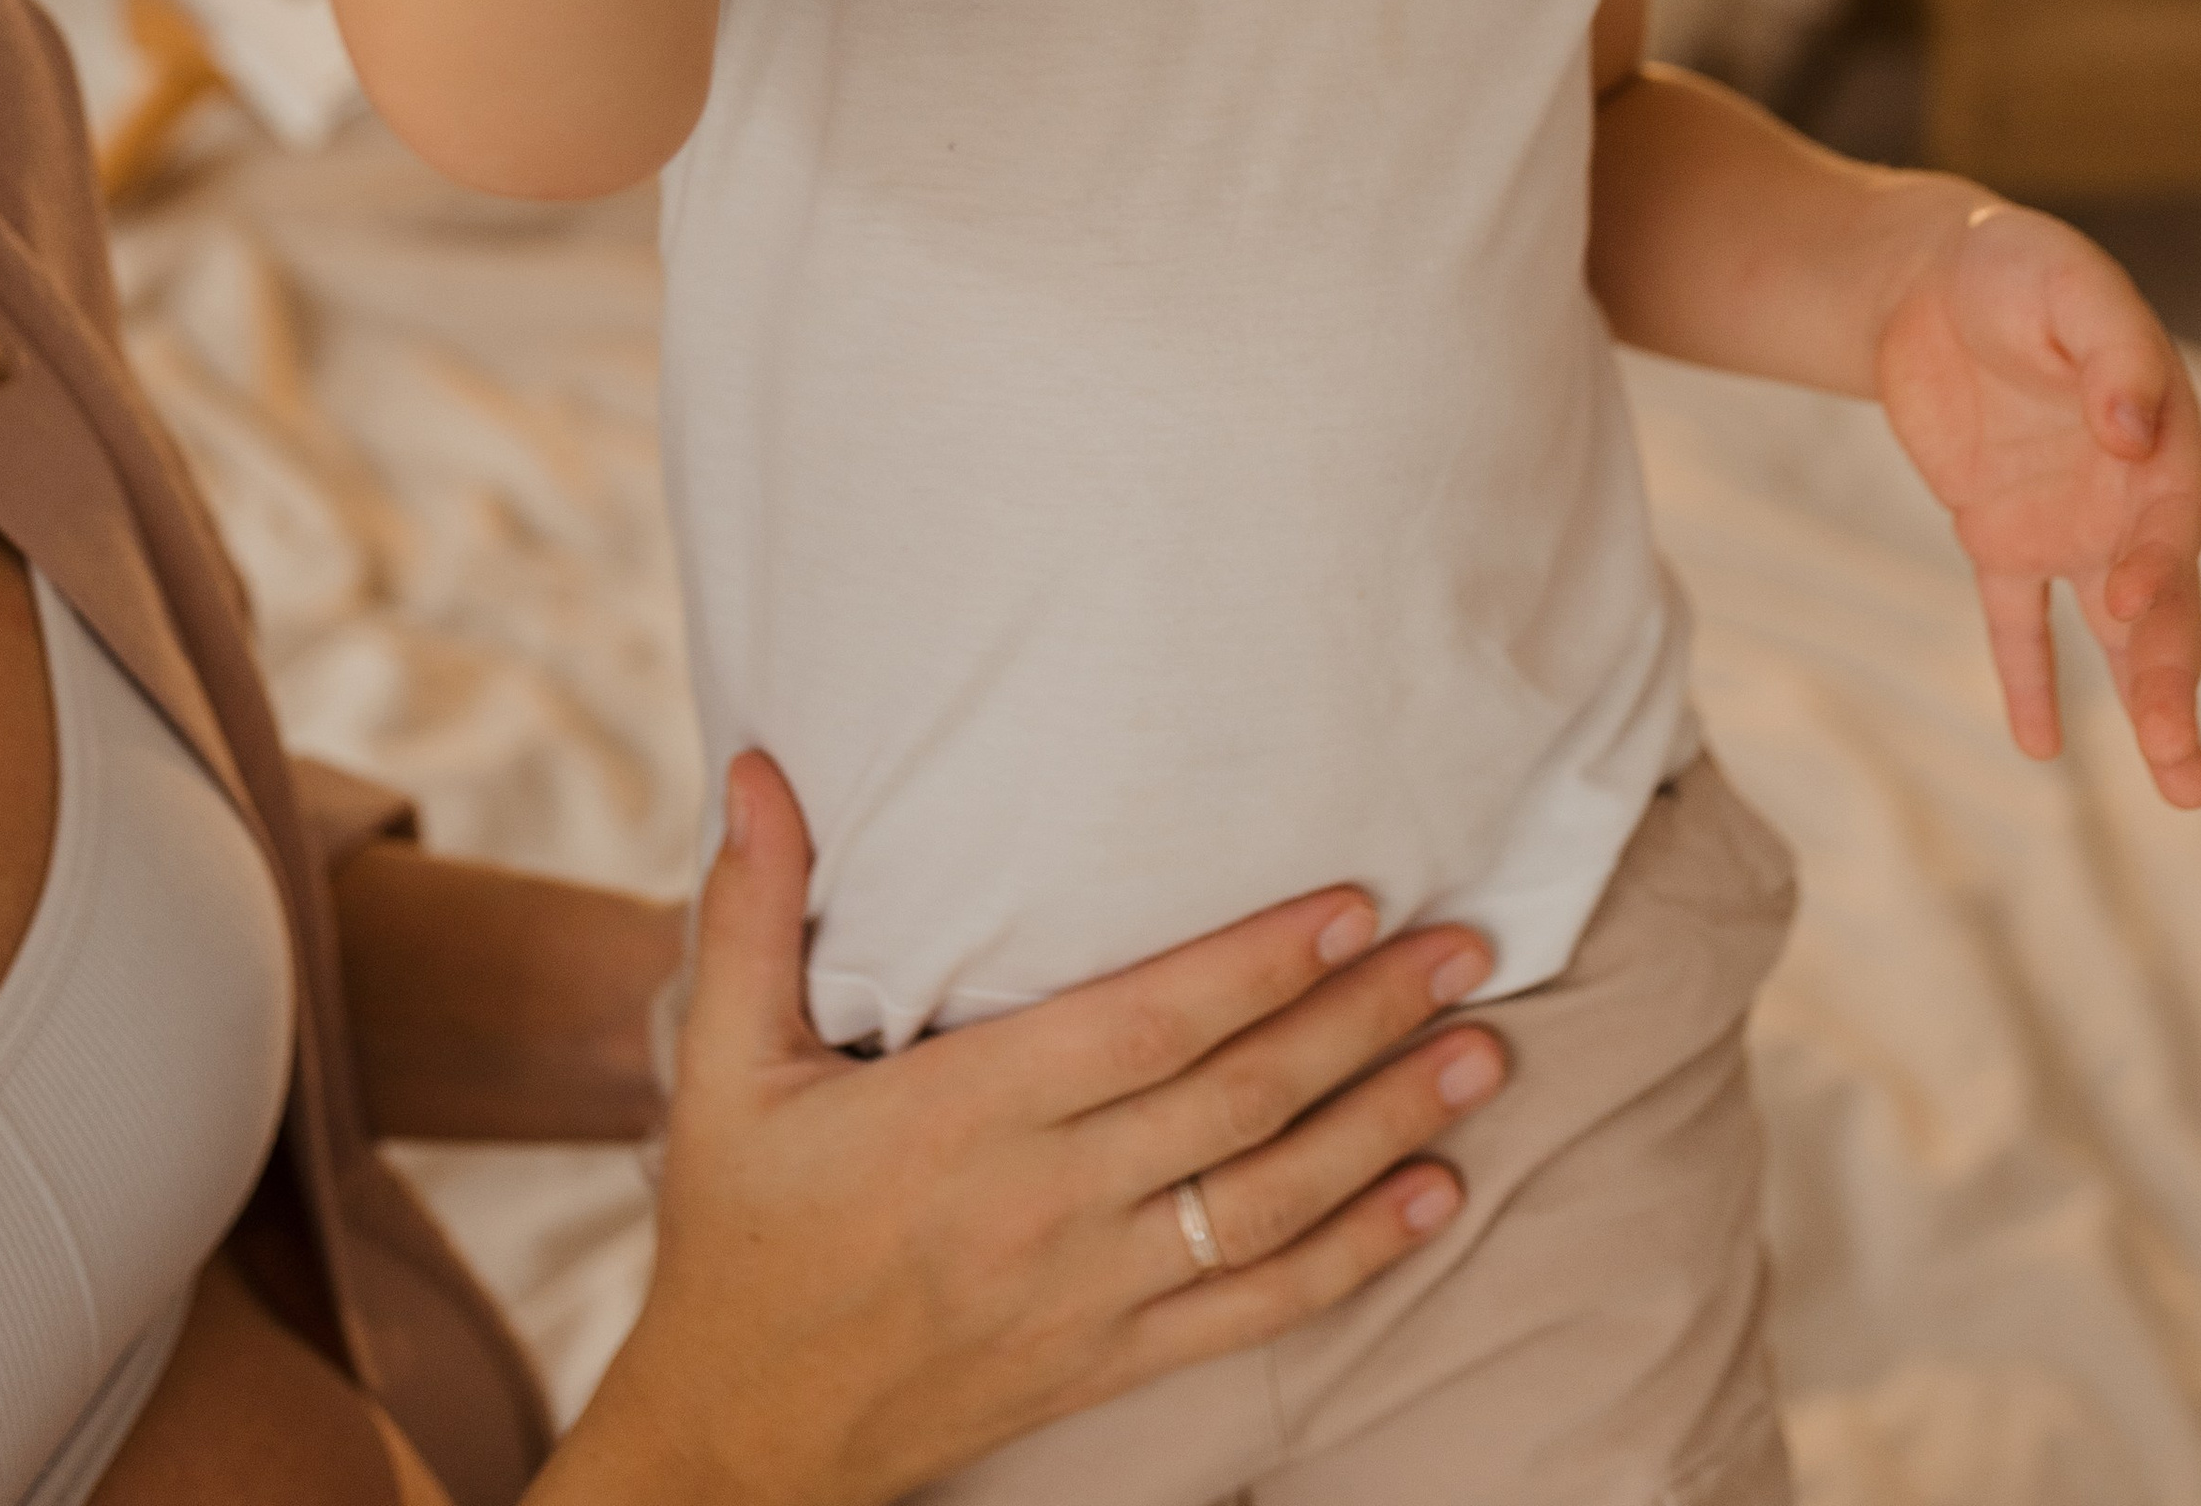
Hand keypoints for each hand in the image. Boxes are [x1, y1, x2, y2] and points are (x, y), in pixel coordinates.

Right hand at [559, 755, 1505, 1505]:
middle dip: (1360, 1021)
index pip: (1143, 1027)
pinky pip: (1254, 1309)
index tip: (1353, 901)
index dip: (1256, 965)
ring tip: (1480, 1055)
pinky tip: (1432, 1198)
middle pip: (1235, 1102)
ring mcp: (1086, 1294)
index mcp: (959, 1113)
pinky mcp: (1109, 1361)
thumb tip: (753, 762)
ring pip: (1267, 1203)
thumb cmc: (739, 1229)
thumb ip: (750, 908)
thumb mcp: (720, 1063)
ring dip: (1385, 1126)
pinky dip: (1355, 1255)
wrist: (737, 1439)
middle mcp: (1041, 1204)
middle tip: (1466, 950)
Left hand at [1873, 192, 2200, 805]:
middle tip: (2178, 760)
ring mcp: (2068, 521)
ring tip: (2184, 785)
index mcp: (2159, 438)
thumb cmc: (2017, 267)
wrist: (1931, 274)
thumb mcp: (2069, 287)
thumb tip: (2135, 430)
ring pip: (2114, 628)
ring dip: (2145, 699)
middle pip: (2161, 599)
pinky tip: (2039, 744)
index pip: (2169, 518)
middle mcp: (2127, 493)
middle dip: (2169, 676)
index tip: (2124, 600)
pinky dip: (2029, 676)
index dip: (2154, 562)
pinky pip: (2018, 619)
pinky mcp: (1999, 532)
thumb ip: (2112, 353)